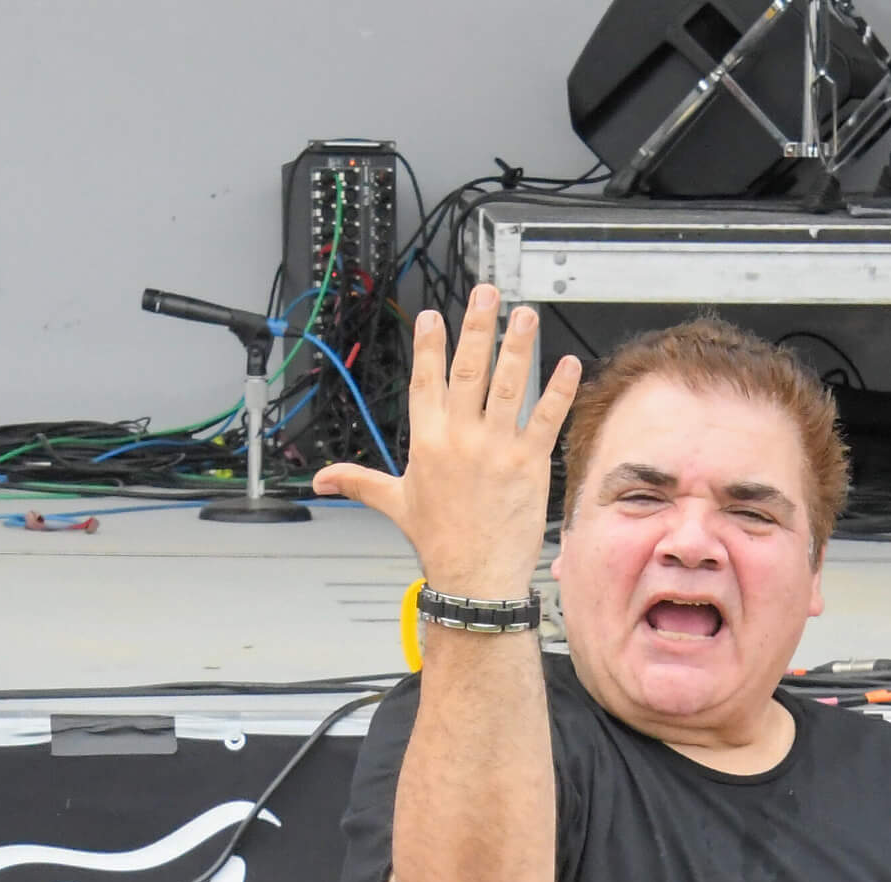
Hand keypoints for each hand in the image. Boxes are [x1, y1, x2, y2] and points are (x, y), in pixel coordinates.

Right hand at [311, 286, 580, 597]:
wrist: (475, 578)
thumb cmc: (441, 543)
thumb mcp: (394, 505)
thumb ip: (358, 482)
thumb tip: (322, 480)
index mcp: (426, 441)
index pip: (425, 381)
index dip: (430, 346)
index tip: (434, 316)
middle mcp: (460, 438)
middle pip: (467, 370)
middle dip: (476, 328)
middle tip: (486, 294)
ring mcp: (495, 449)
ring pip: (506, 385)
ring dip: (517, 347)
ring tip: (525, 316)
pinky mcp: (529, 464)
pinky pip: (545, 418)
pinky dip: (558, 391)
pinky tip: (568, 365)